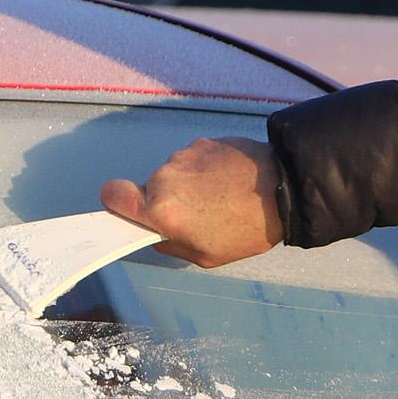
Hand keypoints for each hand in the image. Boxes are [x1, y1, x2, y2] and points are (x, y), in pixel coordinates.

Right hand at [103, 135, 283, 266]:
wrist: (285, 188)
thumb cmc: (248, 228)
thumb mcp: (205, 256)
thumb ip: (171, 245)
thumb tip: (157, 234)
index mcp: (161, 209)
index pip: (112, 195)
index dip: (116, 203)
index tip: (129, 211)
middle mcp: (165, 177)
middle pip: (148, 187)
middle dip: (165, 201)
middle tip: (196, 215)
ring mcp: (184, 155)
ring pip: (172, 173)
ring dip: (188, 185)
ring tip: (220, 198)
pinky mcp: (203, 142)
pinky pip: (192, 160)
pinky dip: (205, 171)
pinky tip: (228, 182)